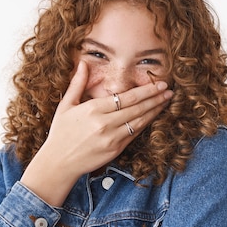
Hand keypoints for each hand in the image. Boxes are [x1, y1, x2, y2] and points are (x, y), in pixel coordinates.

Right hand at [20, 61, 172, 205]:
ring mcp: (111, 138)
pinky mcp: (115, 150)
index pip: (126, 97)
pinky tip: (153, 117)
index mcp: (93, 109)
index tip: (158, 84)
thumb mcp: (66, 105)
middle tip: (168, 90)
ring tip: (165, 102)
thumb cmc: (60, 132)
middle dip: (155, 98)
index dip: (145, 90)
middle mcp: (104, 123)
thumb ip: (77, 84)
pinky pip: (134, 135)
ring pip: (139, 122)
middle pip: (137, 108)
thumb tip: (84, 63)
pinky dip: (145, 125)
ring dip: (154, 111)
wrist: (59, 162)